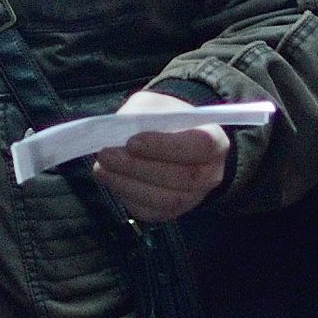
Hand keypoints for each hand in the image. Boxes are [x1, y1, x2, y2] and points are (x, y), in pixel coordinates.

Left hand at [90, 87, 232, 222]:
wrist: (171, 139)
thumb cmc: (164, 119)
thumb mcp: (154, 104)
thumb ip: (141, 115)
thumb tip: (117, 134)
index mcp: (215, 141)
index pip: (199, 146)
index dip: (165, 146)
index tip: (131, 142)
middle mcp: (210, 174)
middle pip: (181, 177)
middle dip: (137, 167)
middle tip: (105, 155)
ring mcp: (193, 197)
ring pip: (164, 199)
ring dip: (127, 185)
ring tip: (102, 168)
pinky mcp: (171, 213)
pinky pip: (150, 211)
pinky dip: (126, 196)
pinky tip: (111, 179)